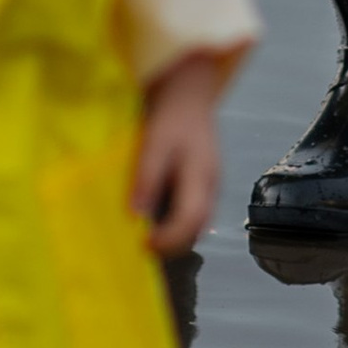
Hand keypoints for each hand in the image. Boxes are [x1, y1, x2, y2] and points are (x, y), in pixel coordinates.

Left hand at [130, 55, 228, 254]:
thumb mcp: (155, 143)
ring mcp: (210, 188)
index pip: (191, 219)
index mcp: (201, 176)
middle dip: (172, 245)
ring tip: (147, 240)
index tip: (145, 244)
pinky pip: (194, 215)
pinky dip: (177, 226)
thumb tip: (136, 214)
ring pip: (198, 225)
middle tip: (142, 249)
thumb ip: (147, 178)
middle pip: (197, 229)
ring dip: (174, 238)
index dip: (169, 238)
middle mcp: (210, 187)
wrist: (189, 97)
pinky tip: (156, 224)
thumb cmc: (171, 118)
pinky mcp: (203, 186)